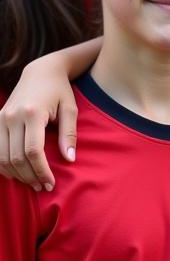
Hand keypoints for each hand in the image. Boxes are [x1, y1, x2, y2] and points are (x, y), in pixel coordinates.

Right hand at [0, 63, 77, 189]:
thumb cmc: (60, 91)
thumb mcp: (71, 110)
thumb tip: (69, 159)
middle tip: (43, 187)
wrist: (40, 72)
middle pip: (16, 157)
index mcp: (33, 113)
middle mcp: (12, 116)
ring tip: (33, 183)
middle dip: (29, 176)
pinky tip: (18, 173)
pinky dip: (3, 165)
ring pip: (2, 156)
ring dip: (16, 174)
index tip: (51, 183)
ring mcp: (1, 118)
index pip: (32, 151)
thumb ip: (69, 135)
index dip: (41, 171)